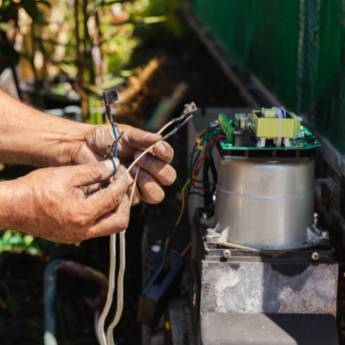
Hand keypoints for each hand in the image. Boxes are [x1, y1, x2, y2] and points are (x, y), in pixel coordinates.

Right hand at [0, 160, 131, 242]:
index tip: (123, 171)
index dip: (123, 182)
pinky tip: (97, 198)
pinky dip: (103, 213)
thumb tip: (114, 166)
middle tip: (121, 184)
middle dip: (125, 202)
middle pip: (121, 221)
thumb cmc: (35, 188)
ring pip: (110, 226)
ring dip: (115, 208)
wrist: (11, 207)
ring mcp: (78, 237)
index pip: (114, 198)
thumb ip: (94, 170)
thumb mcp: (66, 174)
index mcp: (83, 214)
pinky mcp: (73, 237)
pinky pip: (98, 227)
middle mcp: (84, 230)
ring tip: (110, 189)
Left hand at [72, 124, 176, 203]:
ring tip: (130, 169)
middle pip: (168, 178)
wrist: (83, 148)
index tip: (156, 148)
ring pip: (156, 194)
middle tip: (138, 158)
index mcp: (152, 154)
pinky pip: (137, 199)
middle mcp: (149, 171)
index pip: (168, 157)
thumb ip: (143, 138)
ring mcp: (139, 185)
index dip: (165, 154)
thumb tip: (160, 140)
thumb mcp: (126, 134)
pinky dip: (129, 189)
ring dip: (146, 182)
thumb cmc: (105, 138)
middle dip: (156, 169)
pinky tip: (117, 178)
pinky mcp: (126, 196)